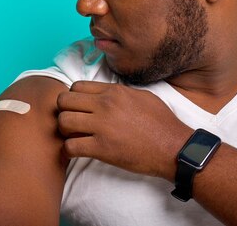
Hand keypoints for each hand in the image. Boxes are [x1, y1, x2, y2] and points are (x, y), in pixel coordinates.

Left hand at [57, 81, 192, 179]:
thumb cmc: (161, 122)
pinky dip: (68, 150)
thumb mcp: (141, 96)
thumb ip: (119, 92)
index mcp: (113, 92)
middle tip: (71, 121)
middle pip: (64, 101)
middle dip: (64, 111)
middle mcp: (104, 106)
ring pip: (63, 122)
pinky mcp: (102, 149)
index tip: (78, 107)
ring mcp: (102, 127)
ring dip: (64, 130)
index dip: (73, 98)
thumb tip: (104, 93)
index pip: (76, 87)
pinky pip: (70, 146)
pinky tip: (76, 150)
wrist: (173, 147)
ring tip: (73, 136)